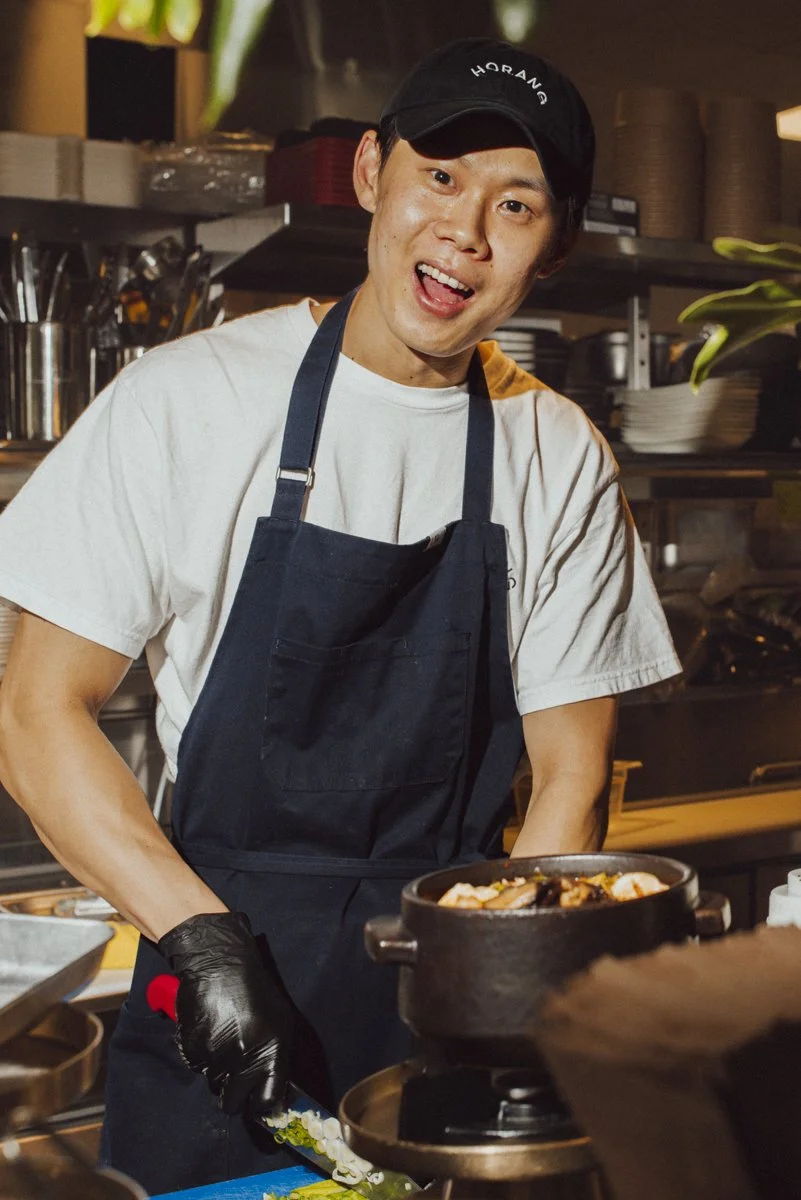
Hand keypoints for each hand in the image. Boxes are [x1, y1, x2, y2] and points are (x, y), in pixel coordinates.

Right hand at [158, 911, 291, 1117]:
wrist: (219, 965)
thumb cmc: (256, 991)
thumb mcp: (280, 1022)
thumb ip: (278, 1058)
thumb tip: (274, 1089)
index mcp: (269, 1054)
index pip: (266, 1102)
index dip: (264, 1106)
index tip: (262, 1102)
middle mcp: (241, 1061)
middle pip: (232, 1105)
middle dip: (236, 1097)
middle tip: (239, 1079)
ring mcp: (213, 1057)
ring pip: (214, 1085)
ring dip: (220, 1073)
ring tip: (225, 1042)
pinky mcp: (191, 1050)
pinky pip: (198, 1067)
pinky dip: (204, 1058)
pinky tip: (211, 1032)